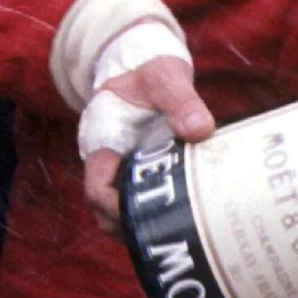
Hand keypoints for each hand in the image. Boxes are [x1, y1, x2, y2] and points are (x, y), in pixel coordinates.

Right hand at [81, 53, 215, 229]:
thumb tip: (201, 130)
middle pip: (109, 215)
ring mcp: (127, 175)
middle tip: (180, 230)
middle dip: (137, 228)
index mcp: (102, 143)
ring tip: (190, 226)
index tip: (149, 211)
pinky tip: (195, 215)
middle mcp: (110, 166)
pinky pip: (148, 207)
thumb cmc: (150, 71)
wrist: (148, 67)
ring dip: (152, 225)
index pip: (96, 189)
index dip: (115, 207)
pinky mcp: (146, 178)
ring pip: (127, 216)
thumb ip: (180, 99)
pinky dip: (164, 215)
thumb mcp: (163, 77)